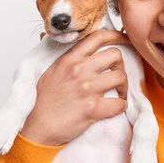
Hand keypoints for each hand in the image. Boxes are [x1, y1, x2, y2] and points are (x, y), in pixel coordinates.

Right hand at [20, 30, 129, 145]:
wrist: (38, 127)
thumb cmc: (43, 101)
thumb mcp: (48, 71)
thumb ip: (58, 55)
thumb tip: (47, 35)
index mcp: (70, 59)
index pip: (98, 37)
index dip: (116, 36)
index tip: (124, 39)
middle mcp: (79, 70)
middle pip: (115, 55)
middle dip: (121, 65)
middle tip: (116, 75)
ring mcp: (87, 89)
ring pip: (121, 77)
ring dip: (123, 86)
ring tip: (118, 93)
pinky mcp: (93, 108)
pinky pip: (120, 103)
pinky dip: (121, 106)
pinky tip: (115, 107)